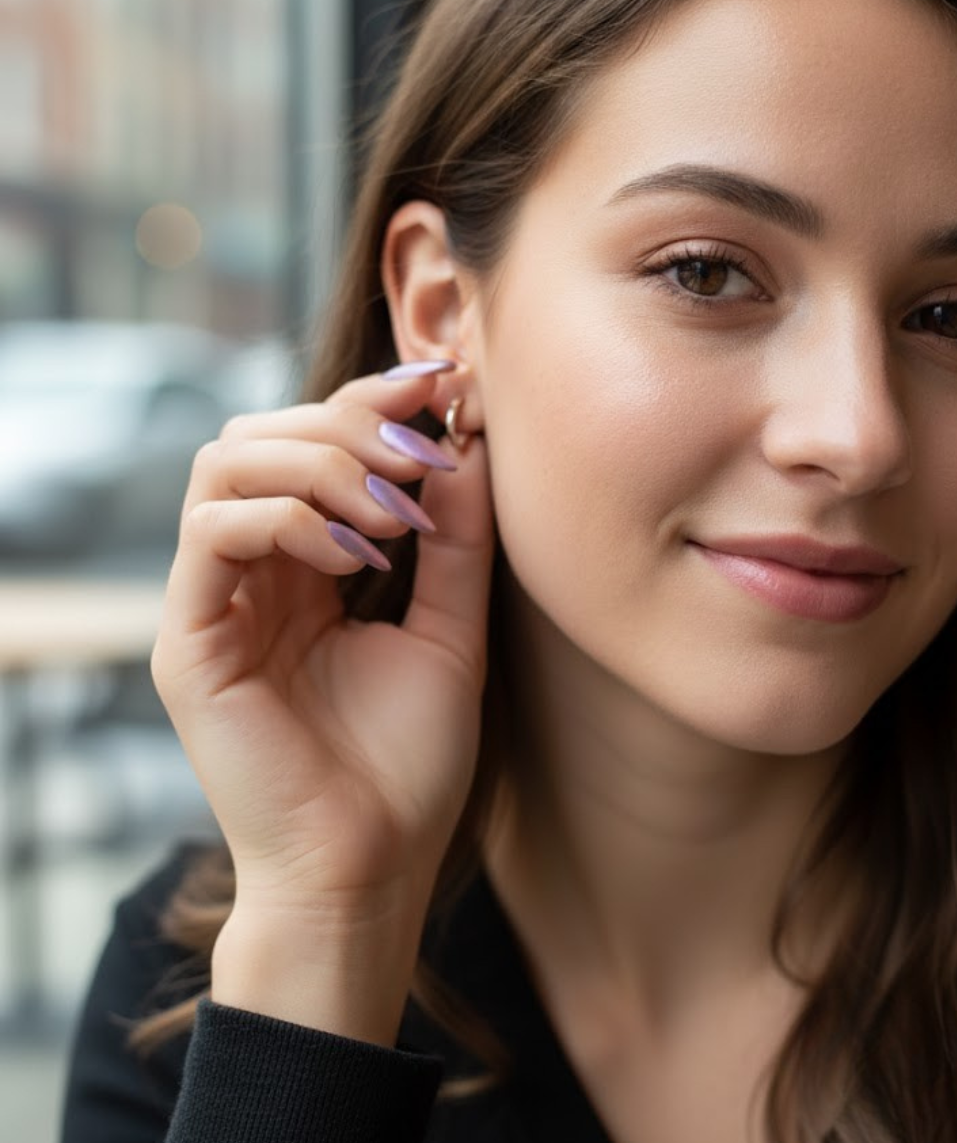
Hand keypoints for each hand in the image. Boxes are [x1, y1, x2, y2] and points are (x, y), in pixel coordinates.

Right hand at [150, 364, 493, 1037]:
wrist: (370, 868)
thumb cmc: (408, 764)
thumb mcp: (450, 630)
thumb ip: (456, 540)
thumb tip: (468, 441)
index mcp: (307, 564)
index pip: (313, 441)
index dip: (372, 399)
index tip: (444, 387)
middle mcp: (252, 570)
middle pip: (263, 433)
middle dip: (349, 421)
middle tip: (422, 451)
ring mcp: (214, 601)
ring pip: (229, 463)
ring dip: (320, 462)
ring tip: (393, 513)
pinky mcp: (189, 640)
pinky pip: (213, 533)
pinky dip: (287, 517)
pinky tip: (355, 555)